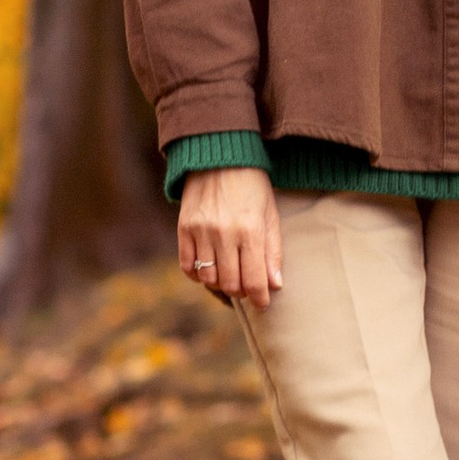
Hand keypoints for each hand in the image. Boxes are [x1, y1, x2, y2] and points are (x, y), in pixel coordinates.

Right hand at [179, 165, 282, 307]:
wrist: (220, 156)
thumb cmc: (252, 186)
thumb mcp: (270, 214)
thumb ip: (272, 251)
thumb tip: (275, 285)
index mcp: (250, 230)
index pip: (254, 280)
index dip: (260, 298)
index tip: (263, 303)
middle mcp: (224, 233)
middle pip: (230, 283)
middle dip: (241, 291)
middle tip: (247, 286)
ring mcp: (201, 231)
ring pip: (208, 277)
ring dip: (220, 282)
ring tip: (229, 275)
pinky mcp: (184, 228)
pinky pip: (187, 265)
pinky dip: (198, 274)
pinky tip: (209, 268)